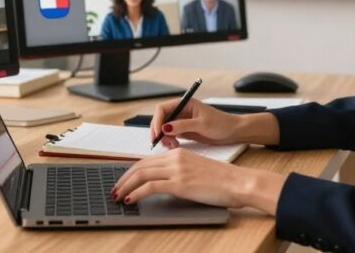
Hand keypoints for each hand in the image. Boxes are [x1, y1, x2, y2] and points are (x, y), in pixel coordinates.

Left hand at [112, 149, 287, 212]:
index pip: (148, 160)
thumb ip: (181, 173)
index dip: (132, 171)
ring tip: (118, 196)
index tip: (124, 180)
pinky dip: (136, 193)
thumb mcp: (198, 171)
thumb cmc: (224, 180)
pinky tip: (130, 200)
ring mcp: (177, 170)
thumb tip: (166, 184)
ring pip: (141, 175)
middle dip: (124, 178)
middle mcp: (175, 158)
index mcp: (179, 154)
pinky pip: (150, 186)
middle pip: (140, 166)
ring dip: (126, 186)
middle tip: (115, 189)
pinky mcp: (180, 183)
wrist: (239, 182)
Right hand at [150, 98, 239, 148]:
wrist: (233, 132)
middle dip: (158, 131)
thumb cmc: (221, 123)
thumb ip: (183, 125)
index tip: (157, 134)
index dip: (157, 120)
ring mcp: (182, 121)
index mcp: (185, 103)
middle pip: (161, 119)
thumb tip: (165, 128)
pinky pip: (171, 135)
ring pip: (164, 128)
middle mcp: (181, 111)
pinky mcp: (184, 130)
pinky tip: (175, 146)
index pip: (162, 109)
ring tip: (172, 145)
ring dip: (164, 137)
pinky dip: (170, 141)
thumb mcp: (201, 124)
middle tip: (161, 143)